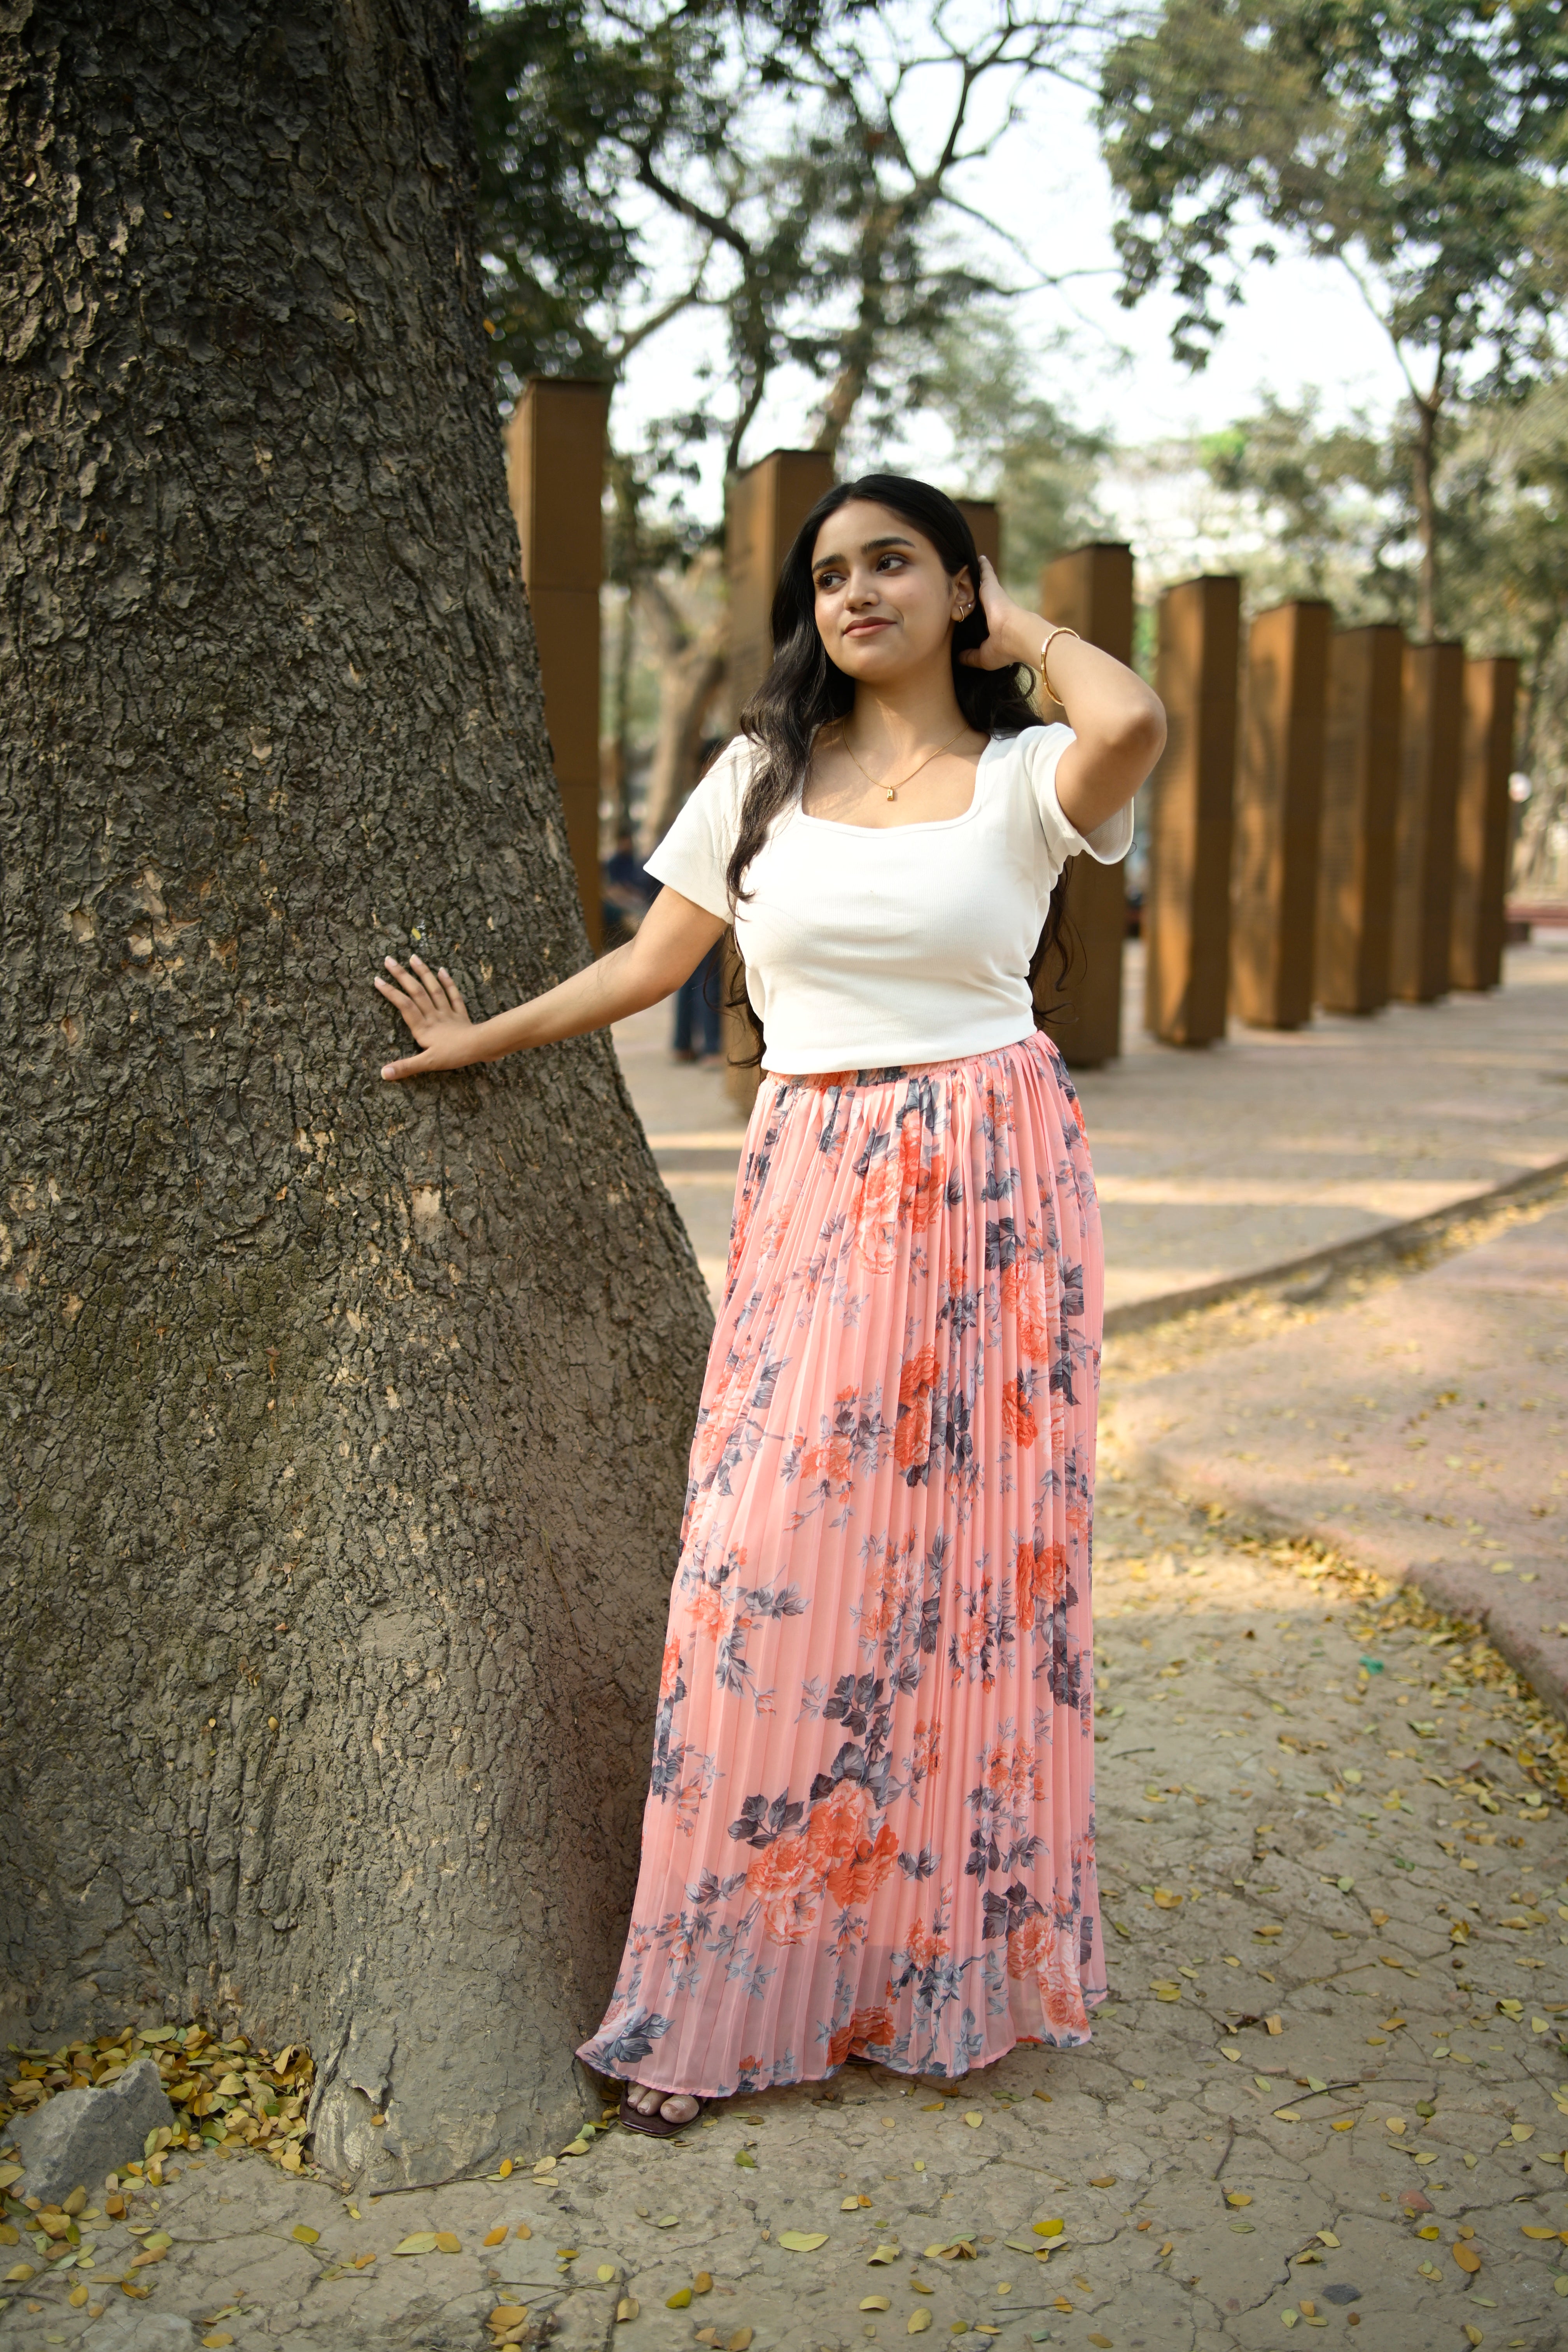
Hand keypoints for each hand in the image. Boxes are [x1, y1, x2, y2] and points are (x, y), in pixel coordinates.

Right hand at [375, 954, 478, 1080]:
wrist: (481, 1047)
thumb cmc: (454, 1055)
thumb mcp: (428, 1064)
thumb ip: (405, 1067)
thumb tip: (383, 1073)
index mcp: (423, 1027)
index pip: (403, 1005)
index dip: (390, 992)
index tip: (377, 979)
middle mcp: (433, 1016)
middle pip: (416, 992)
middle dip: (401, 975)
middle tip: (389, 960)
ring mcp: (447, 1013)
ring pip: (433, 989)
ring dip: (423, 973)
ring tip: (413, 958)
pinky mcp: (460, 1014)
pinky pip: (453, 995)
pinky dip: (447, 983)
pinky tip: (441, 970)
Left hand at [958, 554, 1037, 672]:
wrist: (1016, 634)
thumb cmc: (1003, 648)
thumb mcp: (983, 657)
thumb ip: (970, 656)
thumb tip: (958, 658)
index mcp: (990, 626)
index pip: (978, 620)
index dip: (971, 617)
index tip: (962, 615)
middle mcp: (991, 610)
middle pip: (977, 601)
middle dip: (970, 596)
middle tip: (957, 590)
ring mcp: (992, 596)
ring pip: (979, 585)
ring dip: (973, 578)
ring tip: (961, 571)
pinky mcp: (991, 585)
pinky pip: (984, 571)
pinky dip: (982, 565)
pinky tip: (976, 557)